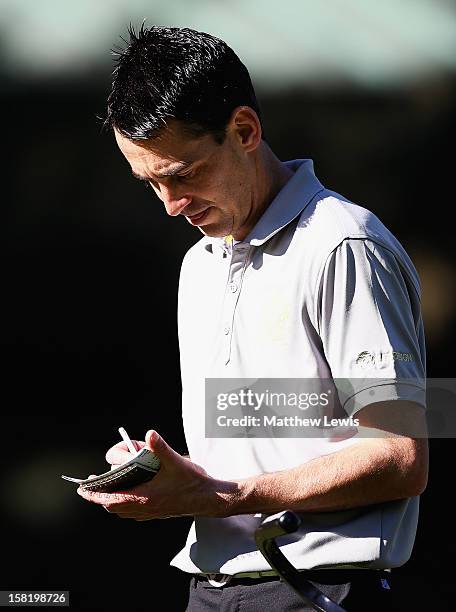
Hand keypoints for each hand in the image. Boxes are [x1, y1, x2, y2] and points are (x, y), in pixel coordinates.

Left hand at [76, 430, 231, 519]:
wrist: (209, 499)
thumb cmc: (192, 481)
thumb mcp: (176, 461)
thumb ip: (160, 448)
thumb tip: (149, 434)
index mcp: (145, 497)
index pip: (111, 499)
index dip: (95, 494)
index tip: (83, 489)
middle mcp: (145, 508)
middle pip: (113, 507)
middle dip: (101, 497)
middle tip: (93, 486)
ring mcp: (151, 512)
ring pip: (123, 511)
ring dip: (112, 502)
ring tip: (107, 489)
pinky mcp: (157, 512)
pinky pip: (133, 513)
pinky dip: (125, 505)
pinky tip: (129, 494)